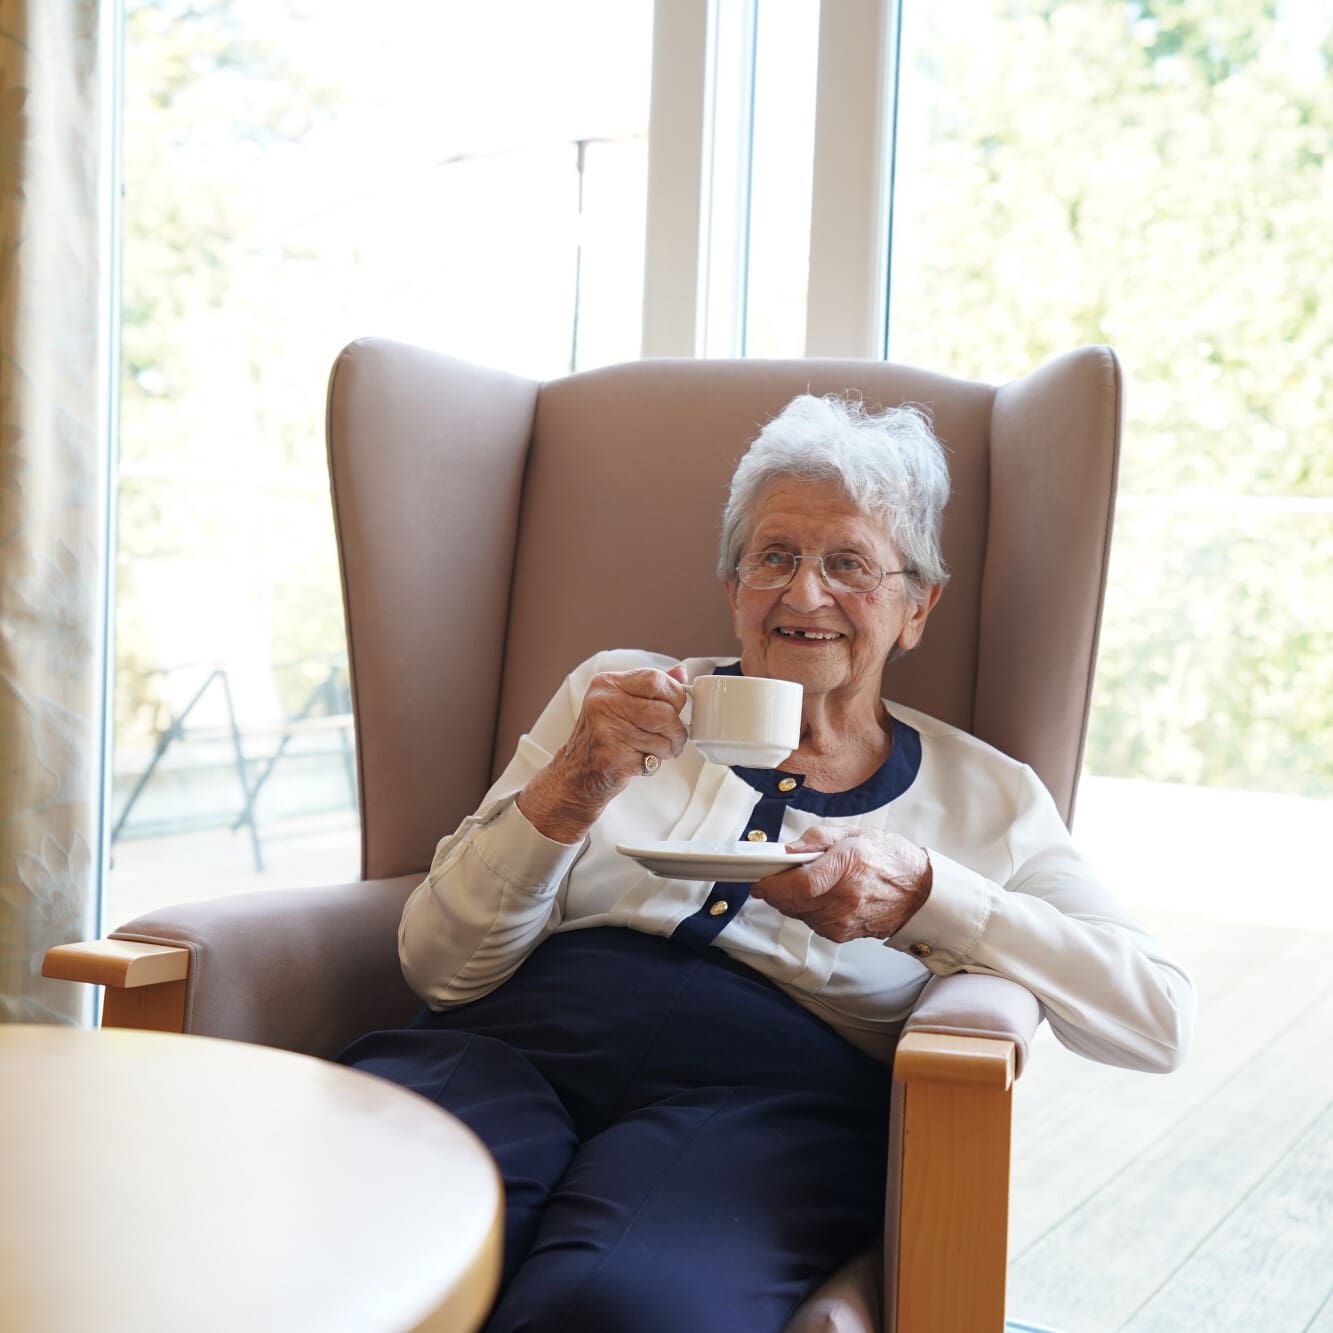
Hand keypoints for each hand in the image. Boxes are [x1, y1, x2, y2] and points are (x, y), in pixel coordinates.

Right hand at [518, 665, 688, 841]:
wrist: (575, 774)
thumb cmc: (603, 737)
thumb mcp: (621, 703)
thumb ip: (650, 688)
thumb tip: (680, 673)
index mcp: (607, 684)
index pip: (654, 678)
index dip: (675, 695)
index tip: (676, 708)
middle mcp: (602, 703)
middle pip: (664, 711)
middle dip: (677, 729)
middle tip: (674, 737)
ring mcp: (606, 730)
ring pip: (663, 738)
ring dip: (668, 749)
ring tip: (653, 751)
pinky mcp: (611, 756)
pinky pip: (652, 759)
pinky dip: (653, 764)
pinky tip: (638, 761)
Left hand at [749, 825, 932, 942]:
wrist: (920, 892)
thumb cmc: (890, 859)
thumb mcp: (854, 834)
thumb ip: (817, 839)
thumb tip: (789, 849)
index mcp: (847, 865)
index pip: (799, 884)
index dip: (773, 884)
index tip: (759, 879)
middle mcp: (845, 897)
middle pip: (792, 902)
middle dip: (777, 890)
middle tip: (777, 876)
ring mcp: (844, 920)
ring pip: (799, 914)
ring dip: (793, 900)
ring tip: (807, 883)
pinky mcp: (843, 934)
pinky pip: (812, 923)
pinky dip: (808, 910)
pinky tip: (821, 897)